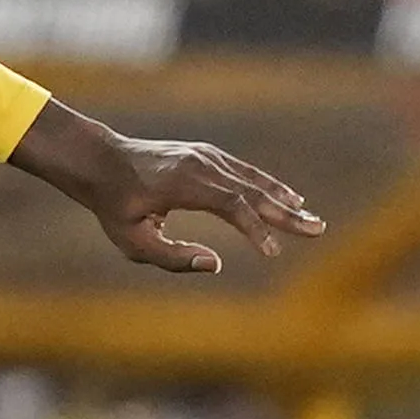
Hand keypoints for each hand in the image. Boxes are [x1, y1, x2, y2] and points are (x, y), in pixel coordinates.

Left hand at [8, 99, 322, 272]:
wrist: (101, 161)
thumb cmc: (114, 207)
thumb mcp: (132, 242)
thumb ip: (172, 257)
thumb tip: (215, 263)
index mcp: (182, 184)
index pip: (231, 205)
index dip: (255, 229)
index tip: (272, 251)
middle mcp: (200, 164)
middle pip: (251, 191)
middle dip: (286, 214)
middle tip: (318, 230)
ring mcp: (206, 156)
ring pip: (253, 180)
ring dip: (284, 200)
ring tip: (312, 219)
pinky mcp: (208, 155)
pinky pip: (245, 173)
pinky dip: (268, 186)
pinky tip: (290, 198)